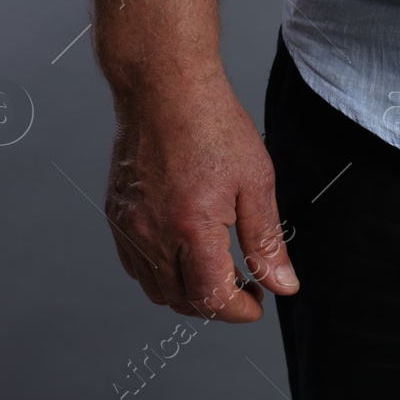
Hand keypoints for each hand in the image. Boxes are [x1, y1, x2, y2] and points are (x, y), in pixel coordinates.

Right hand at [103, 72, 298, 322]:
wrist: (165, 89)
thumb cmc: (213, 125)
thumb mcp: (256, 182)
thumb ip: (267, 241)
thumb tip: (282, 285)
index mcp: (191, 227)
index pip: (212, 298)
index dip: (239, 311)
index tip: (259, 304)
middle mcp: (152, 234)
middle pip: (182, 301)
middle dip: (218, 305)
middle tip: (248, 285)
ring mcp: (129, 227)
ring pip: (156, 289)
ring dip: (189, 293)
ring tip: (221, 271)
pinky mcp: (116, 217)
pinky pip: (136, 266)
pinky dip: (162, 275)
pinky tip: (188, 254)